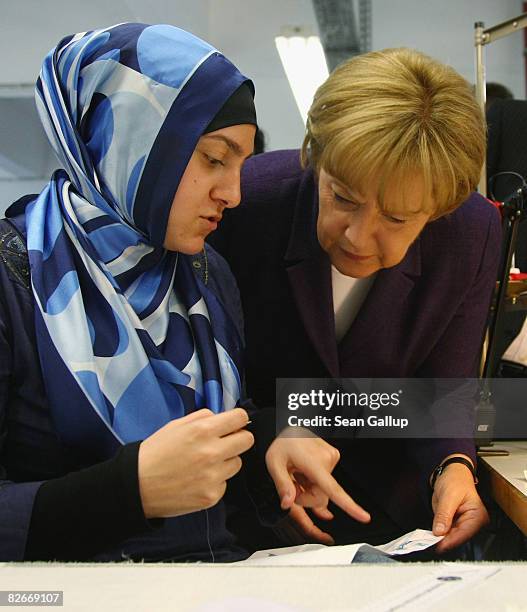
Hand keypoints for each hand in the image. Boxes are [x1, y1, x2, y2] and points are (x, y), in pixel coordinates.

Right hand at [138, 408, 253, 517]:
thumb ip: (203, 417)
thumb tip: (223, 417)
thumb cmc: (156, 453)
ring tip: (205, 463)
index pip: (240, 418)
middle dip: (237, 439)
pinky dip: (215, 480)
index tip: (234, 424)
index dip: (238, 420)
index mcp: (202, 430)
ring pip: (237, 462)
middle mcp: (211, 452)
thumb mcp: (177, 425)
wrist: (137, 486)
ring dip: (226, 461)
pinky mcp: (212, 495)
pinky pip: (225, 482)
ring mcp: (213, 476)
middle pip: (247, 440)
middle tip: (224, 443)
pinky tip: (198, 479)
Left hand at [265, 427, 369, 543]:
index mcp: (314, 462)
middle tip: (292, 484)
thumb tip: (287, 503)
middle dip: (305, 497)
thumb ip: (282, 484)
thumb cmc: (284, 442)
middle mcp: (328, 459)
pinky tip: (305, 471)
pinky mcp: (333, 458)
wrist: (292, 428)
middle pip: (322, 496)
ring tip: (299, 472)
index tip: (364, 517)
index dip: (350, 506)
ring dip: (309, 487)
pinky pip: (326, 480)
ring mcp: (332, 457)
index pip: (333, 489)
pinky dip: (314, 481)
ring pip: (324, 490)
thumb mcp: (273, 462)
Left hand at [432, 462, 488, 552]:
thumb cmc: (455, 480)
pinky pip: (446, 532)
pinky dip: (438, 534)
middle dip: (443, 541)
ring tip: (427, 540)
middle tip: (427, 543)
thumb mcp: (448, 495)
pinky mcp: (455, 524)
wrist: (451, 474)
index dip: (449, 541)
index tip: (437, 545)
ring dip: (439, 539)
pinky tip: (430, 535)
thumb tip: (439, 531)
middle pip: (457, 538)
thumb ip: (444, 514)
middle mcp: (473, 523)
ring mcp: (464, 524)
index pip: (464, 534)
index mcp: (477, 516)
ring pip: (451, 537)